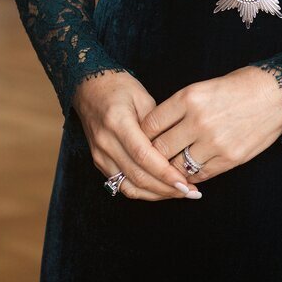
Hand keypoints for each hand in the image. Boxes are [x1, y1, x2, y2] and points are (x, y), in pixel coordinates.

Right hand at [72, 70, 202, 200]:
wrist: (90, 88)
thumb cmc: (120, 88)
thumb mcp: (143, 97)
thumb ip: (158, 124)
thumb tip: (178, 149)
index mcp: (117, 122)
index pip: (143, 155)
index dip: (165, 172)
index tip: (186, 182)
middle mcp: (105, 142)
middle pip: (137, 175)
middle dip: (166, 188)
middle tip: (191, 192)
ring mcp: (100, 155)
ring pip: (129, 186)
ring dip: (156, 194)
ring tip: (180, 193)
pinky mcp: (99, 162)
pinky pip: (122, 184)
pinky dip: (143, 191)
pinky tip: (162, 190)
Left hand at [139, 66, 281, 185]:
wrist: (277, 93)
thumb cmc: (241, 86)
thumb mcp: (204, 87)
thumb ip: (181, 108)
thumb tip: (158, 129)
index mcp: (188, 97)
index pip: (150, 124)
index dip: (141, 136)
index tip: (140, 141)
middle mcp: (198, 120)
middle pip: (159, 149)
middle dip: (152, 156)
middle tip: (150, 160)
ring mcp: (214, 142)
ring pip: (177, 166)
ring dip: (172, 169)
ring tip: (170, 168)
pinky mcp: (230, 158)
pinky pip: (200, 174)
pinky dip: (192, 175)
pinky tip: (190, 172)